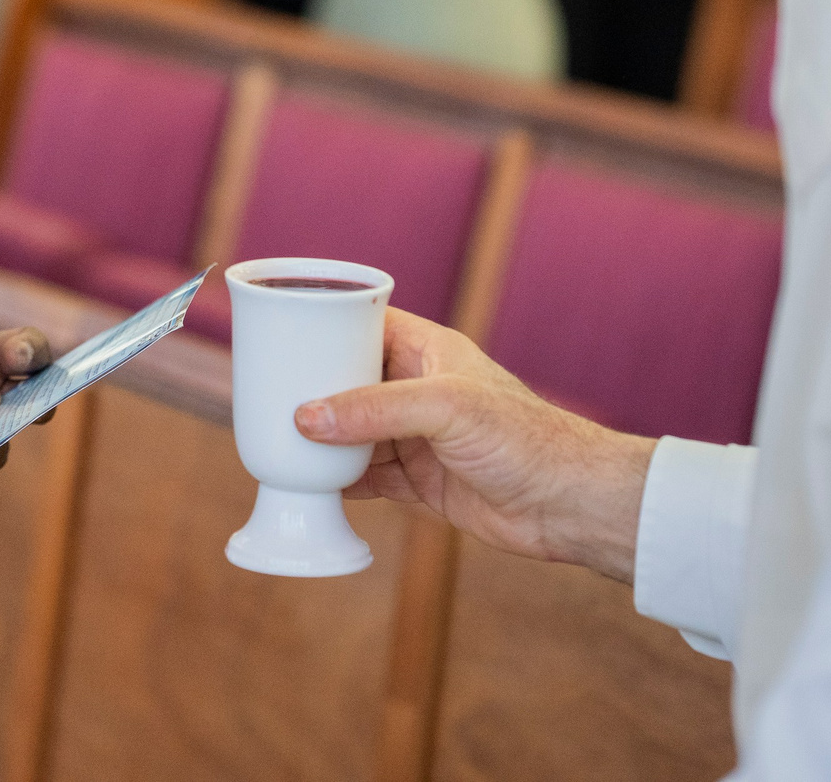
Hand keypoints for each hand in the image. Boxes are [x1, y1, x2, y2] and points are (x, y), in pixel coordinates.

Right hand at [294, 310, 654, 581]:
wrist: (570, 506)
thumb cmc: (526, 438)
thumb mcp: (445, 408)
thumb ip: (373, 410)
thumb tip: (305, 417)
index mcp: (426, 352)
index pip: (361, 324)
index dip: (321, 323)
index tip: (277, 329)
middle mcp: (416, 390)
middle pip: (345, 380)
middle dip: (307, 386)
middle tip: (261, 389)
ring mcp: (414, 438)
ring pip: (349, 430)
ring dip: (316, 436)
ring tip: (270, 434)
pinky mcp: (417, 482)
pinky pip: (362, 476)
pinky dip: (334, 479)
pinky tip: (305, 480)